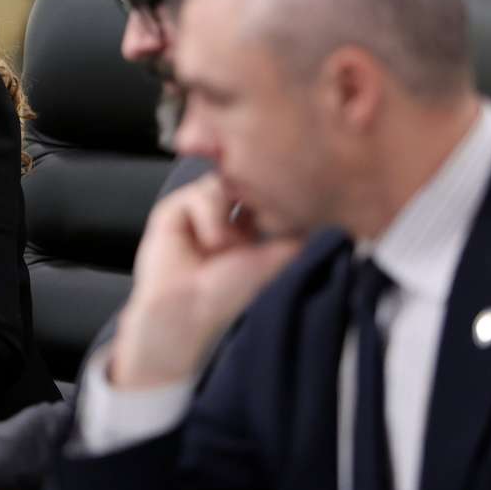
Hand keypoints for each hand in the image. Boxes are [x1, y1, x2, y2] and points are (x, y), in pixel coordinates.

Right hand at [110, 173, 303, 388]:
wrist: (188, 307)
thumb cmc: (227, 293)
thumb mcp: (272, 259)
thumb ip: (293, 234)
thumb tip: (317, 216)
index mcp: (244, 230)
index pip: (258, 195)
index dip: (268, 194)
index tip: (278, 202)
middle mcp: (220, 218)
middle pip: (238, 182)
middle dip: (246, 196)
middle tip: (250, 221)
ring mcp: (196, 213)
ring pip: (219, 184)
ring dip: (224, 214)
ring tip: (221, 247)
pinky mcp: (173, 211)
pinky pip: (197, 194)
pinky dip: (206, 216)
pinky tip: (205, 243)